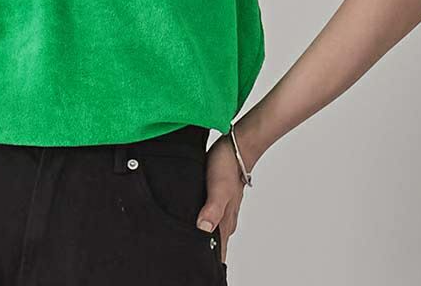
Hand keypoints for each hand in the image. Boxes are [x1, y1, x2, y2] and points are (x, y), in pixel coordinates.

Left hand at [197, 132, 251, 263]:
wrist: (235, 147)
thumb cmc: (227, 166)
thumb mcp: (219, 188)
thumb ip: (213, 209)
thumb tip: (203, 229)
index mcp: (225, 224)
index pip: (218, 254)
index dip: (208, 265)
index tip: (196, 273)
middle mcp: (224, 221)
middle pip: (214, 248)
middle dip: (203, 257)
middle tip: (186, 265)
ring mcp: (221, 211)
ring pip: (211, 235)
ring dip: (201, 243)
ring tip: (185, 250)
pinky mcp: (215, 201)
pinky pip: (208, 220)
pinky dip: (201, 228)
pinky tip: (190, 226)